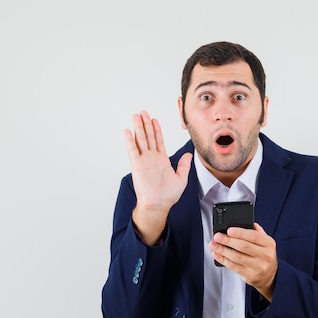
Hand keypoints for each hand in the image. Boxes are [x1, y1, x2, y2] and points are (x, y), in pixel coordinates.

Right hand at [124, 111, 191, 243]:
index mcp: (162, 160)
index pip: (158, 141)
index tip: (154, 120)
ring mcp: (144, 161)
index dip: (156, 130)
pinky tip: (129, 131)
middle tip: (143, 112)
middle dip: (146, 124)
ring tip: (136, 116)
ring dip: (139, 128)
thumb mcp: (181, 178)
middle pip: (148, 137)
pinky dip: (130, 140)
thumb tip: (189, 154)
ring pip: (141, 140)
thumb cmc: (168, 195)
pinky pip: (133, 150)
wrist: (158, 205)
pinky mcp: (137, 165)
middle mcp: (152, 158)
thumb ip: (184, 164)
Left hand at [209, 223, 277, 300]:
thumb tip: (246, 223)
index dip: (240, 233)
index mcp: (269, 244)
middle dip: (228, 240)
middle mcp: (265, 255)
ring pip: (237, 257)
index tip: (229, 230)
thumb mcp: (266, 242)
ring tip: (213, 245)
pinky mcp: (250, 275)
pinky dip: (223, 260)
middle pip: (244, 246)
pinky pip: (234, 266)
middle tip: (217, 236)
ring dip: (223, 250)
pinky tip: (217, 254)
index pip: (254, 236)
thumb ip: (257, 232)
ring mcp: (258, 267)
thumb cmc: (265, 255)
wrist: (270, 275)